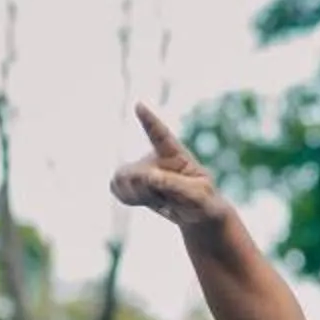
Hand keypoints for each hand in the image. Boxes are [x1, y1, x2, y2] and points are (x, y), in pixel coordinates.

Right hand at [109, 103, 230, 229]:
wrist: (197, 214)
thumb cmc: (203, 200)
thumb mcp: (197, 194)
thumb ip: (174, 184)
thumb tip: (149, 176)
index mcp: (177, 155)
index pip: (161, 134)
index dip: (150, 119)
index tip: (139, 105)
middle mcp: (156, 158)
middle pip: (135, 168)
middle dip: (141, 186)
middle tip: (159, 197)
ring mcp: (143, 169)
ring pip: (122, 177)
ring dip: (135, 193)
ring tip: (156, 199)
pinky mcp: (134, 182)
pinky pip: (115, 186)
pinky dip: (126, 196)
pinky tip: (143, 200)